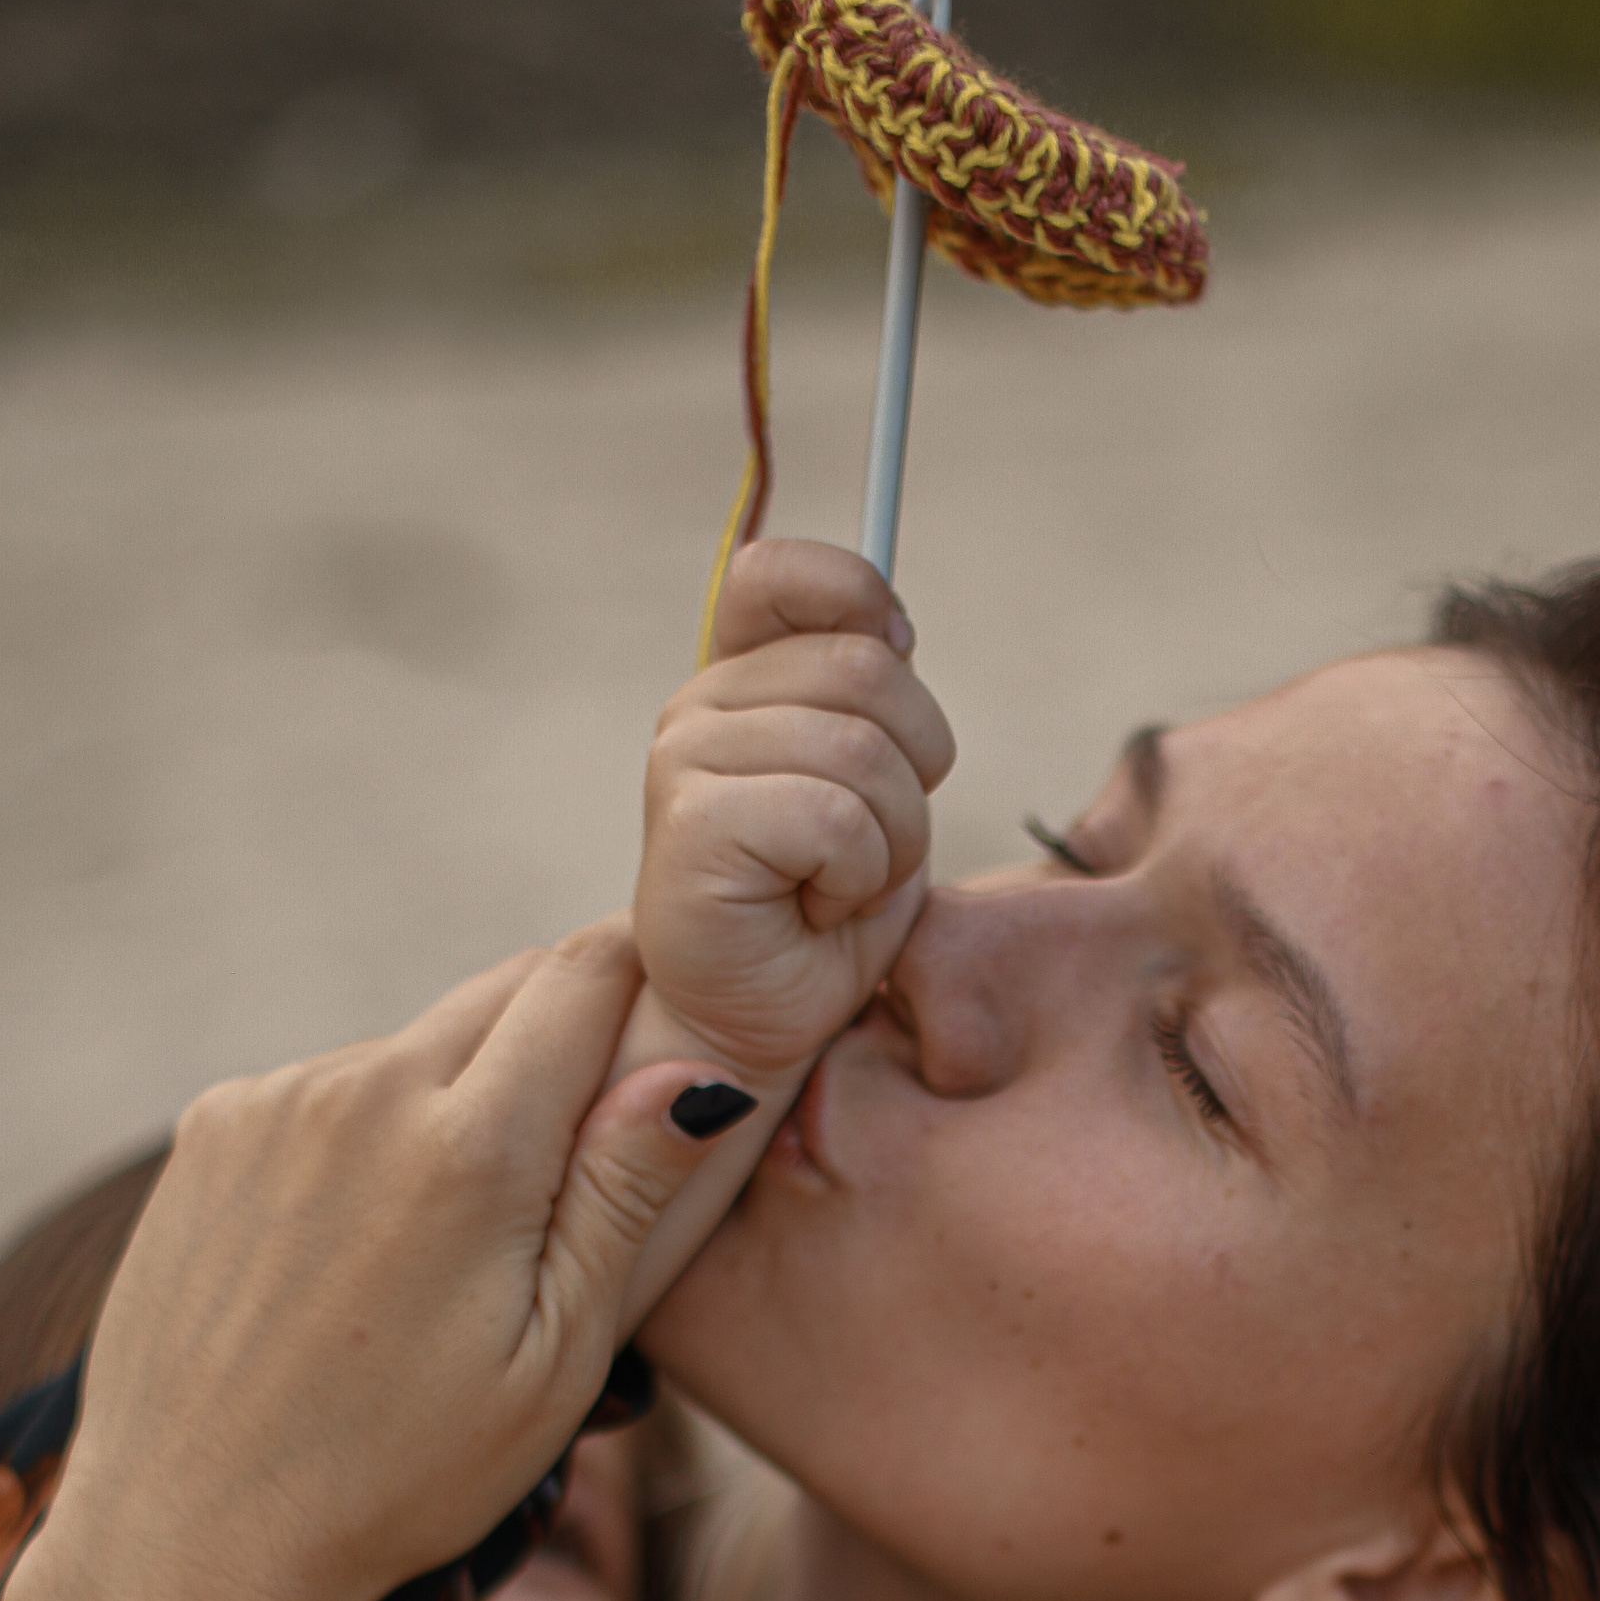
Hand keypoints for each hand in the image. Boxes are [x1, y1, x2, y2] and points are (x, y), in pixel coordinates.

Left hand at [0, 925, 762, 1600]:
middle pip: (508, 988)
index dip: (653, 982)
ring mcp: (273, 1101)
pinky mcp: (211, 1129)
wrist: (192, 1536)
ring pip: (415, 1044)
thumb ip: (624, 1199)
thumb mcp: (553, 1362)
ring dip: (462, 1097)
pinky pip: (329, 1090)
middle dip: (570, 1038)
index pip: (591, 972)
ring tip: (460, 1241)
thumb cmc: (399, 1479)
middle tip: (592, 1149)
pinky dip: (371, 1135)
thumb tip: (699, 1069)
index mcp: (468, 1147)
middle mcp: (361, 1088)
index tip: (679, 1030)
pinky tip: (364, 1254)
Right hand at [631, 539, 956, 1088]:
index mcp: (741, 681)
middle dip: (914, 775)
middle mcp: (701, 706)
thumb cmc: (821, 913)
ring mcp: (685, 762)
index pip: (783, 573)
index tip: (892, 663)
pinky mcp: (693, 828)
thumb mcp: (874, 785)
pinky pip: (835, 817)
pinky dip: (857, 879)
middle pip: (868, 669)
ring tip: (841, 886)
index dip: (858, 599)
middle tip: (869, 847)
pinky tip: (816, 910)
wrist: (760, 1026)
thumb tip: (893, 626)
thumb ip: (875, 697)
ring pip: (864, 751)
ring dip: (891, 841)